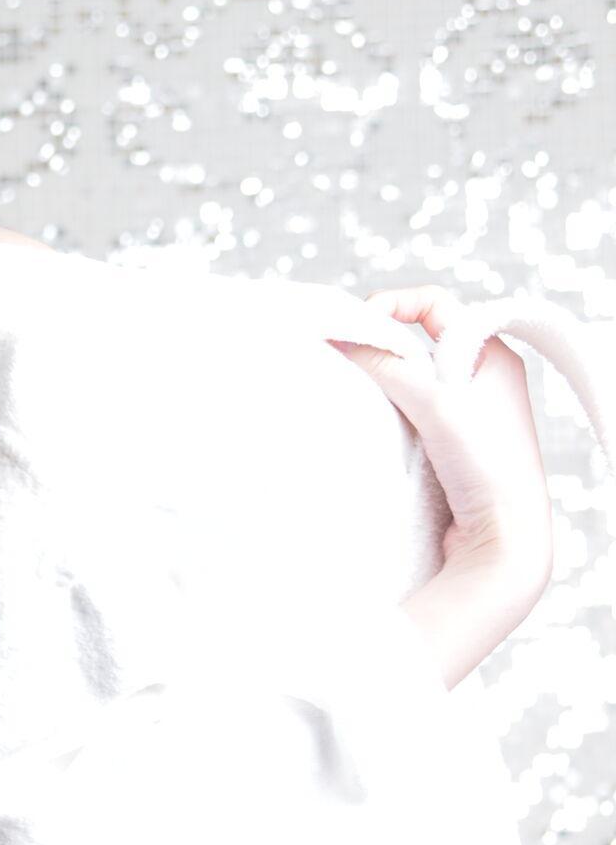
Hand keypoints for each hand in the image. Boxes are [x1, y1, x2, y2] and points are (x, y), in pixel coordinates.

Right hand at [327, 285, 553, 684]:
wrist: (505, 539)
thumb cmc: (487, 468)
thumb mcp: (434, 402)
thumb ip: (385, 364)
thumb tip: (338, 336)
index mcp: (494, 354)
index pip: (436, 305)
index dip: (395, 305)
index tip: (359, 326)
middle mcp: (486, 377)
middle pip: (421, 339)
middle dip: (383, 344)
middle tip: (353, 359)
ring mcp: (470, 412)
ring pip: (414, 376)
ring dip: (385, 380)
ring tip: (362, 391)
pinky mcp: (454, 444)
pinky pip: (413, 409)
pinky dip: (390, 409)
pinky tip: (375, 421)